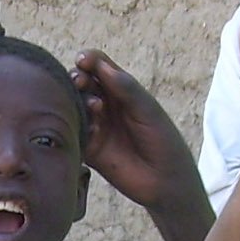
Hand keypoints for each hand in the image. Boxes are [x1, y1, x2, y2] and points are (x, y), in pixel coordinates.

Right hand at [72, 50, 197, 211]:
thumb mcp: (147, 109)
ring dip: (78, 102)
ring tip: (95, 107)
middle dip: (77, 78)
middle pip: (81, 83)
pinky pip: (74, 133)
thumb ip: (126, 88)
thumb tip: (99, 65)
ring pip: (74, 107)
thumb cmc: (162, 139)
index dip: (89, 60)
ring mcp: (95, 125)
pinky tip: (94, 131)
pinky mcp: (88, 148)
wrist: (165, 180)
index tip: (84, 61)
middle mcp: (105, 105)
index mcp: (121, 90)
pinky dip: (78, 128)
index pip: (98, 66)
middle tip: (79, 81)